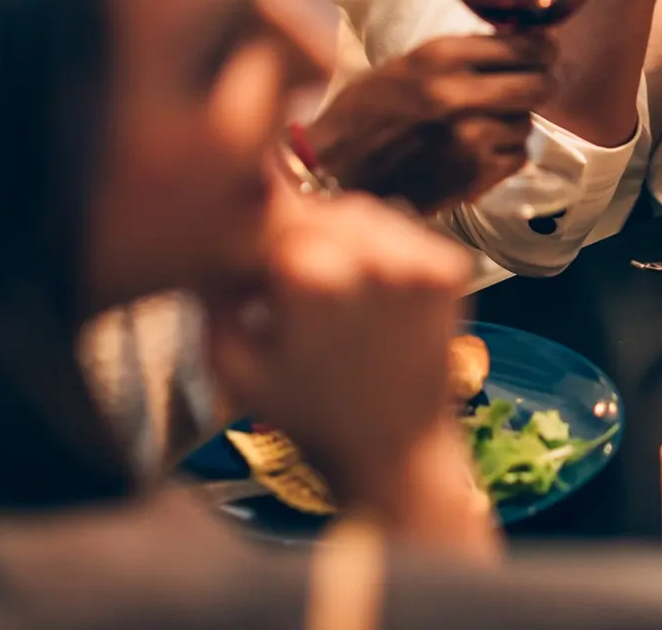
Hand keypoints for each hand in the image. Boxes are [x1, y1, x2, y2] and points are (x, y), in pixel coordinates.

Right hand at [203, 198, 473, 518]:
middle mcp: (370, 256)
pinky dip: (387, 248)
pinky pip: (406, 231)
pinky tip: (374, 289)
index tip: (260, 273)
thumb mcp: (235, 366)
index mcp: (311, 276)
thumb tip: (211, 242)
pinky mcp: (450, 267)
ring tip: (337, 287)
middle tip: (297, 281)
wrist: (396, 449)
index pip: (275, 220)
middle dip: (304, 237)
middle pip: (321, 211)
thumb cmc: (309, 415)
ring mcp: (418, 259)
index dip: (262, 246)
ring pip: (366, 213)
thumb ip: (214, 298)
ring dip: (346, 237)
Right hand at [308, 34, 554, 210]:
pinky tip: (478, 154)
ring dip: (514, 124)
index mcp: (440, 56)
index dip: (541, 48)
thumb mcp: (405, 66)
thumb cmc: (363, 115)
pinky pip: (517, 157)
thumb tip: (519, 44)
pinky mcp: (475, 174)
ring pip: (527, 123)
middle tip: (535, 85)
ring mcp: (470, 136)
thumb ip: (459, 56)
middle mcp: (460, 93)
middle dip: (541, 83)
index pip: (521, 44)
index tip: (545, 51)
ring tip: (484, 127)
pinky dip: (505, 156)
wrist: (334, 172)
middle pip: (537, 84)